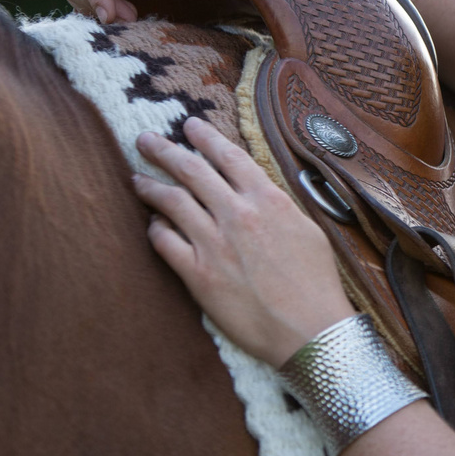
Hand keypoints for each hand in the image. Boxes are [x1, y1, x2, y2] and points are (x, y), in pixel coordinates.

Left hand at [133, 116, 354, 365]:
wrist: (310, 329)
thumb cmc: (316, 284)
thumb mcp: (309, 231)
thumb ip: (280, 207)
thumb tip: (260, 193)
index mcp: (269, 200)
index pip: (229, 156)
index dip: (205, 137)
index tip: (190, 126)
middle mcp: (238, 215)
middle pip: (191, 170)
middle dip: (165, 150)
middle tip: (146, 140)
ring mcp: (214, 244)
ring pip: (171, 202)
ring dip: (150, 186)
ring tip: (137, 179)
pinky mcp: (198, 274)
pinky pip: (164, 242)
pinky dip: (155, 228)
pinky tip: (153, 224)